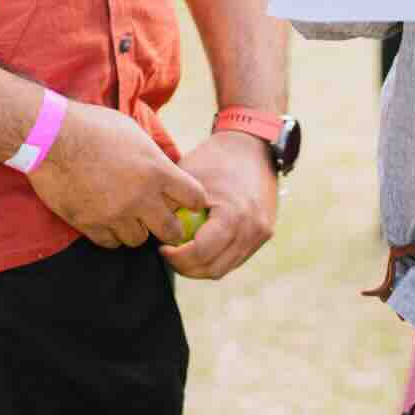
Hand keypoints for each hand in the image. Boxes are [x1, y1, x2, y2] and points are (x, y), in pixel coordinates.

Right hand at [30, 105, 209, 249]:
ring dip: (136, 229)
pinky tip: (106, 219)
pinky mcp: (90, 224)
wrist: (51, 136)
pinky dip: (111, 235)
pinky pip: (111, 243)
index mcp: (156, 170)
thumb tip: (167, 167)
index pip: (195, 198)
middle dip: (169, 227)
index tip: (185, 202)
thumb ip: (153, 156)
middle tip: (160, 220)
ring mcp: (115, 214)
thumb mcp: (133, 132)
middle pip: (171, 230)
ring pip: (139, 240)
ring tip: (127, 215)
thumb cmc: (92, 126)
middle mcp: (141, 197)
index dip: (193, 201)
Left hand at [160, 130, 277, 280]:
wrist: (252, 146)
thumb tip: (150, 230)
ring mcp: (261, 234)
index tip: (161, 247)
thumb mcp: (188, 178)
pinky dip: (216, 257)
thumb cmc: (214, 158)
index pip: (200, 254)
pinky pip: (235, 258)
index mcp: (233, 215)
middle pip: (213, 269)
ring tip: (182, 250)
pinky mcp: (264, 234)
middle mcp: (252, 230)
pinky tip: (200, 244)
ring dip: (201, 266)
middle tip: (168, 253)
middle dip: (186, 267)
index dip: (176, 257)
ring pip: (225, 268)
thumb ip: (171, 206)